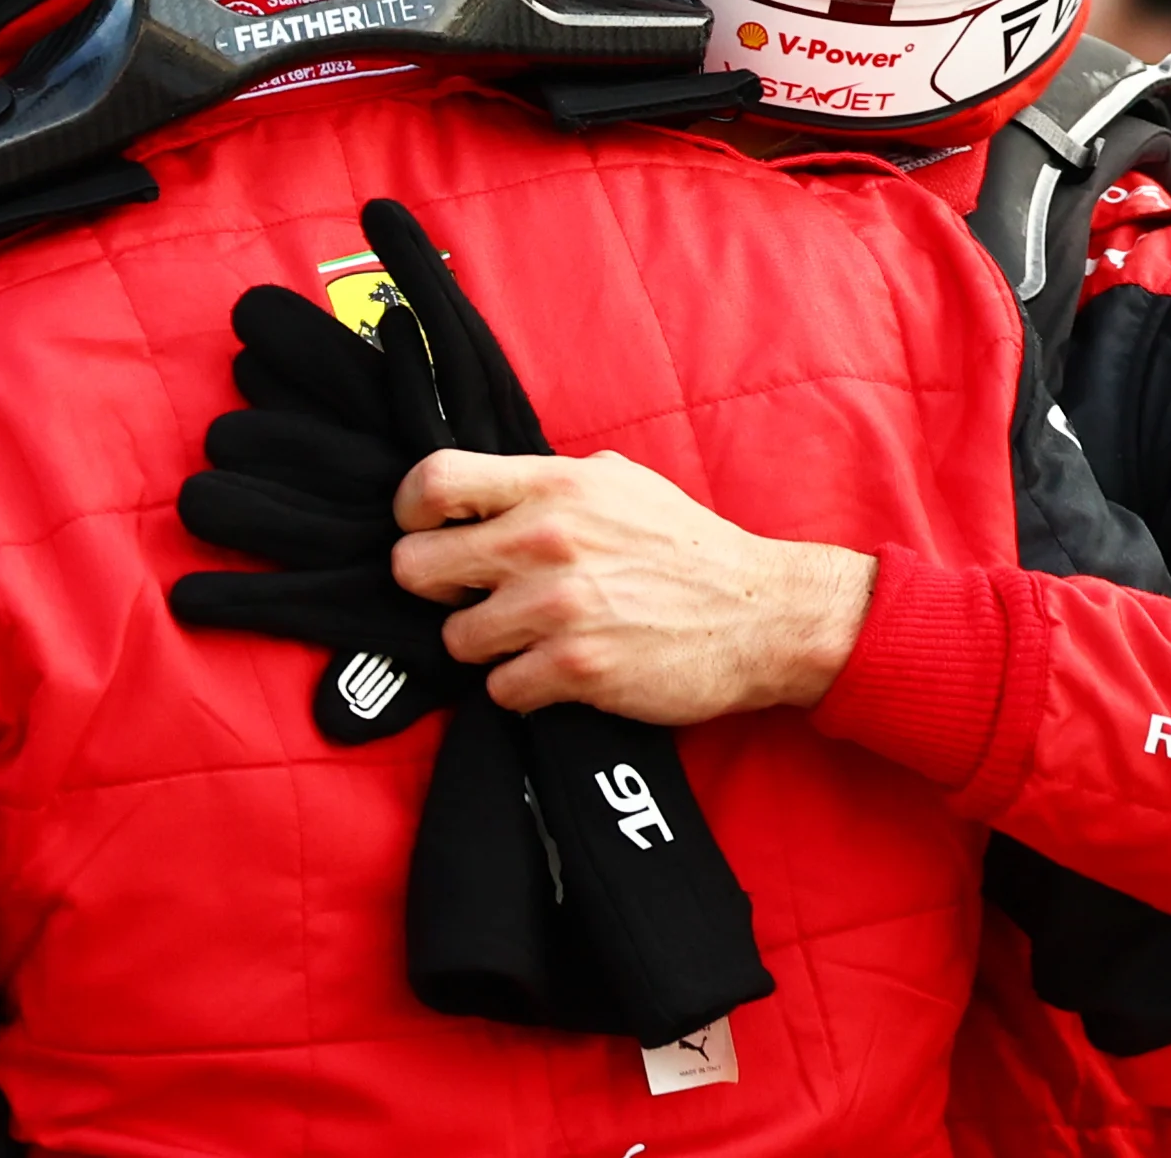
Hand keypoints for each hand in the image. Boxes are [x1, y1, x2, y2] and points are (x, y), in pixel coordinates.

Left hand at [393, 449, 875, 726]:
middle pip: (416, 568)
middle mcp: (546, 541)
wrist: (759, 613)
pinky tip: (554, 672)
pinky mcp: (575, 669)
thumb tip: (487, 491)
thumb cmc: (688, 546)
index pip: (434, 482)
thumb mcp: (620, 483)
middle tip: (468, 597)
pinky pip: (499, 688)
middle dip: (434, 589)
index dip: (410, 513)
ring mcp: (557, 608)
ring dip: (484, 646)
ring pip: (455, 639)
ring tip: (525, 639)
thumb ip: (549, 482)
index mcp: (553, 486)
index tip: (426, 532)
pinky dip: (520, 687)